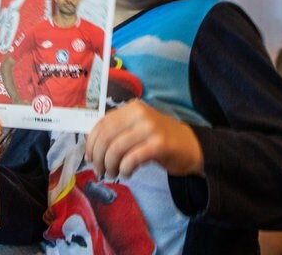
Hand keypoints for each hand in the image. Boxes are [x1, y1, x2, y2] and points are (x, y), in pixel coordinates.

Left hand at [86, 99, 203, 178]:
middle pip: (106, 137)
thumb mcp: (136, 129)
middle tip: (100, 171)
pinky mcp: (160, 144)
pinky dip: (125, 169)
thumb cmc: (159, 140)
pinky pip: (132, 158)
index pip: (101, 124)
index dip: (91, 143)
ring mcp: (150, 128)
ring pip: (116, 149)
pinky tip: (127, 173)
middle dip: (98, 157)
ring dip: (110, 165)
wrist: (192, 146)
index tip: (89, 158)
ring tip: (113, 173)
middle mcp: (139, 114)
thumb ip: (117, 132)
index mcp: (130, 108)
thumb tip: (91, 147)